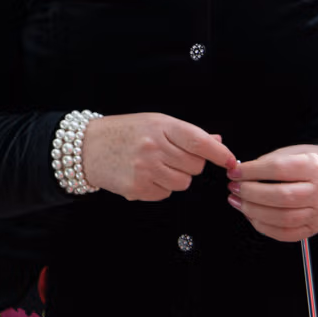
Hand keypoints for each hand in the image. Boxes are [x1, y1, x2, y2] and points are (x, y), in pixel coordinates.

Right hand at [81, 113, 236, 200]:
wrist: (86, 146)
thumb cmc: (123, 132)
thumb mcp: (153, 122)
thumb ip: (186, 133)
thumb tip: (218, 142)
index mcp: (160, 126)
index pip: (199, 141)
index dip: (220, 154)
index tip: (231, 161)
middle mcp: (153, 147)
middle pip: (195, 166)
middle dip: (188, 164)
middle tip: (169, 156)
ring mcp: (144, 169)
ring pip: (183, 183)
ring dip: (175, 178)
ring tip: (154, 166)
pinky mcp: (137, 188)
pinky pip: (165, 194)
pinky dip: (159, 188)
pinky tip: (143, 175)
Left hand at [228, 145, 317, 241]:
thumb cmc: (303, 166)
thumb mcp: (288, 154)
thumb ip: (265, 163)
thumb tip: (238, 173)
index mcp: (313, 167)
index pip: (279, 169)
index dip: (252, 171)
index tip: (234, 172)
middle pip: (282, 196)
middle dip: (251, 193)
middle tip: (233, 188)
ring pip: (283, 218)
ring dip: (253, 211)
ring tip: (237, 201)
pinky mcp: (312, 229)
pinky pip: (285, 233)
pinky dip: (264, 226)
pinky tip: (251, 215)